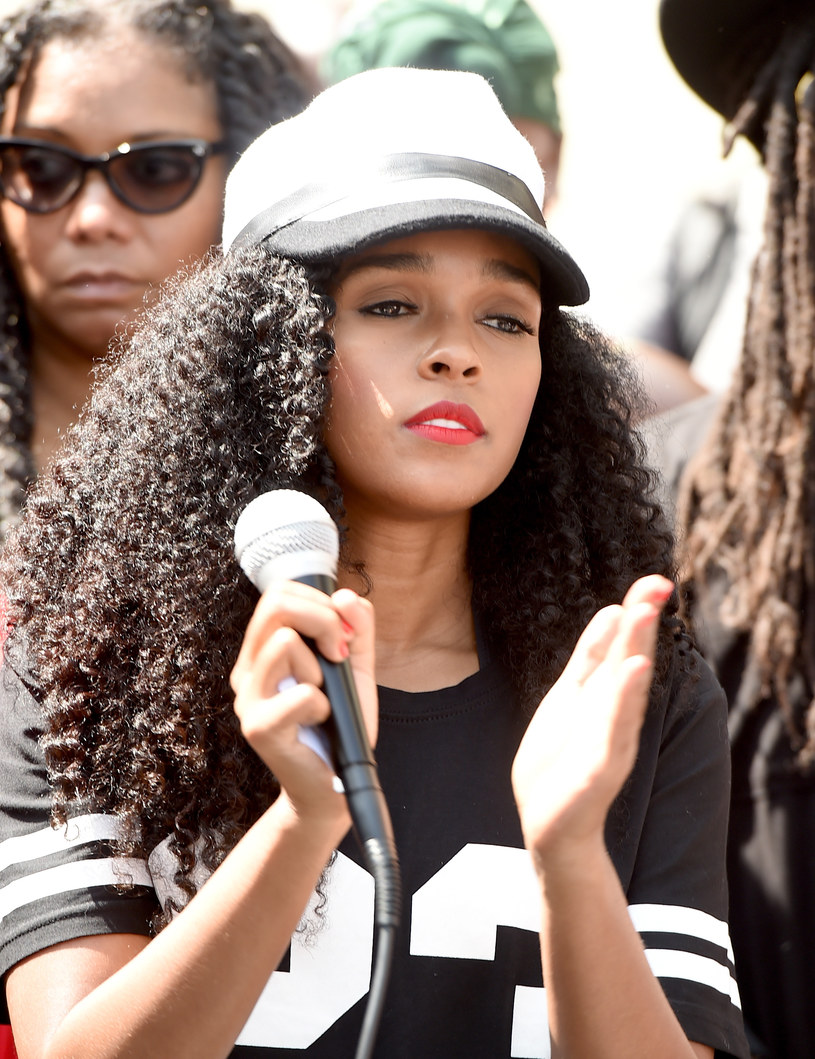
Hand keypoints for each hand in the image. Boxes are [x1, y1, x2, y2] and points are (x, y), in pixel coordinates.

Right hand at [230, 582, 375, 828]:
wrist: (335, 786)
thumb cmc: (340, 724)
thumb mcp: (356, 668)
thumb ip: (357, 628)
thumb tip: (345, 596)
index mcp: (264, 652)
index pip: (279, 594)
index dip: (319, 601)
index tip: (343, 634)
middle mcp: (248, 670)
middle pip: (276, 605)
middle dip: (324, 620)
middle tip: (341, 654)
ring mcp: (248, 699)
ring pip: (283, 643)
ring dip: (320, 667)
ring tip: (323, 695)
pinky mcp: (259, 728)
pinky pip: (302, 693)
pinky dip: (324, 704)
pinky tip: (321, 720)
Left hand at [512, 575, 673, 868]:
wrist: (553, 829)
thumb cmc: (560, 762)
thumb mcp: (570, 698)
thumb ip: (591, 658)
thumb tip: (613, 610)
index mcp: (599, 693)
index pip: (617, 645)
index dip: (632, 613)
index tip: (652, 581)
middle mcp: (611, 713)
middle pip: (628, 660)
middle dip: (640, 623)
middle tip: (657, 586)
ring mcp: (609, 740)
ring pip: (625, 689)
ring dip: (635, 651)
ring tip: (642, 615)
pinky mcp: (600, 769)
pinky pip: (614, 730)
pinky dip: (623, 700)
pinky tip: (633, 671)